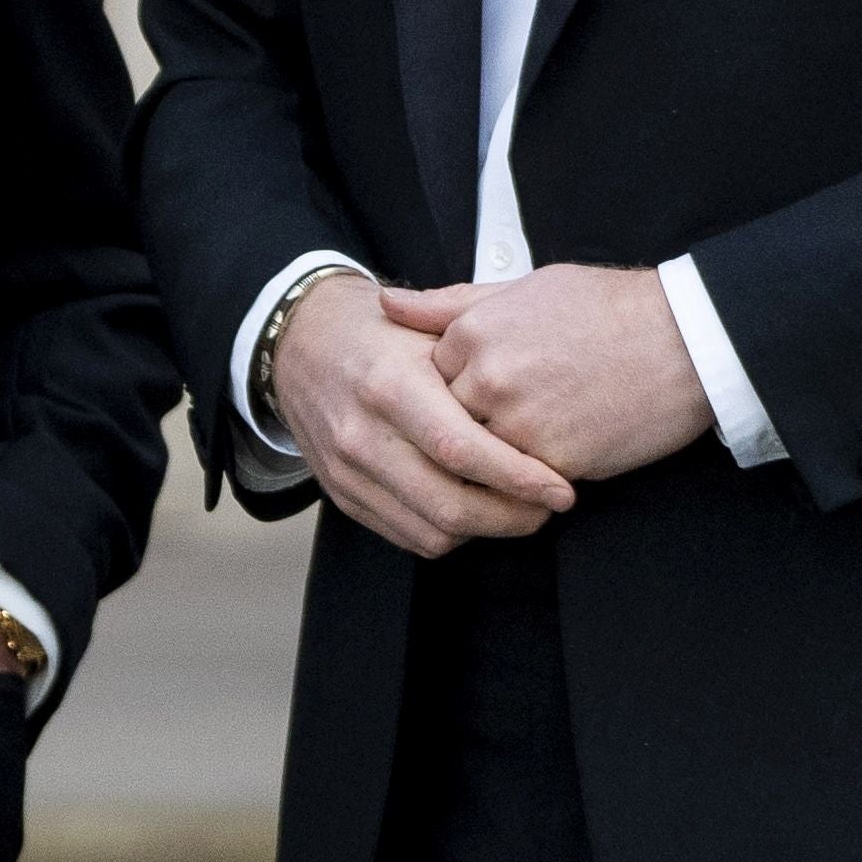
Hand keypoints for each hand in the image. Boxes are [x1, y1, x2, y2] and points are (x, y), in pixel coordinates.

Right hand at [271, 276, 575, 559]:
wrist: (300, 343)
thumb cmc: (377, 332)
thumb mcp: (430, 325)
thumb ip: (484, 359)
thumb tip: (543, 405)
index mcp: (388, 385)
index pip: (461, 451)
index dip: (518, 478)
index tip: (561, 489)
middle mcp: (361, 434)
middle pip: (449, 505)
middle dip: (513, 516)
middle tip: (549, 505)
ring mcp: (347, 471)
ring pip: (432, 531)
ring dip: (485, 530)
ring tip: (517, 508)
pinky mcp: (341, 495)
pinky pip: (407, 537)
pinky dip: (450, 532)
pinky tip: (474, 508)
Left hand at [397, 264, 715, 486]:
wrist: (689, 339)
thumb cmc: (611, 309)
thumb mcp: (527, 288)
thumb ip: (451, 304)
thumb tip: (386, 304)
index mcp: (474, 332)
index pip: (426, 379)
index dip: (455, 388)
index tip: (487, 387)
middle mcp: (486, 378)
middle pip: (444, 422)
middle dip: (468, 426)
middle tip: (510, 418)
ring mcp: (518, 422)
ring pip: (476, 458)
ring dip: (493, 457)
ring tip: (533, 438)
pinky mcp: (553, 460)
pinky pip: (517, 484)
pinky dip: (529, 479)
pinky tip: (556, 457)